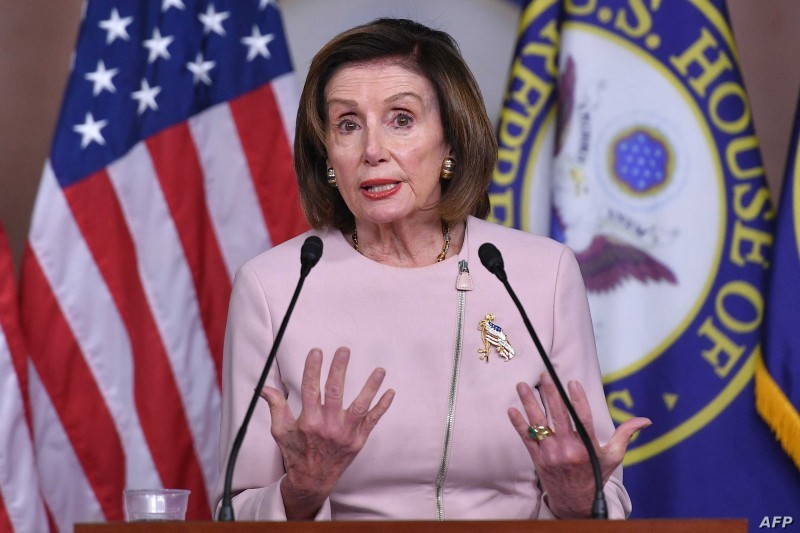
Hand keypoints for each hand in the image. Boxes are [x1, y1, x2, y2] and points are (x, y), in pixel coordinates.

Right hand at [261, 347, 394, 518]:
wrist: (312, 481)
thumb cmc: (296, 453)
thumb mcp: (280, 431)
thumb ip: (275, 406)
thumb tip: (263, 387)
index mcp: (308, 421)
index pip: (310, 389)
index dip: (313, 368)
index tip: (316, 351)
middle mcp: (328, 426)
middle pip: (335, 392)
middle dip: (339, 369)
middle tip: (344, 350)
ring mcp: (345, 434)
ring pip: (360, 406)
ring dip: (371, 387)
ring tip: (379, 370)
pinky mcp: (358, 441)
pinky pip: (372, 421)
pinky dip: (382, 407)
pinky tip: (390, 392)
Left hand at [508, 372, 649, 517]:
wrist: (575, 502)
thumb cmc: (596, 475)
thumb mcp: (613, 457)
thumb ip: (626, 435)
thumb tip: (646, 421)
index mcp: (587, 448)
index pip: (582, 418)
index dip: (577, 399)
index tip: (571, 382)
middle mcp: (568, 450)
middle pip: (558, 416)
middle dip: (550, 394)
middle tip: (544, 375)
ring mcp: (550, 454)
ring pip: (538, 424)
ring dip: (529, 403)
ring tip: (522, 385)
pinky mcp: (537, 458)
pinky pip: (526, 438)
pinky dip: (518, 424)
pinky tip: (512, 409)